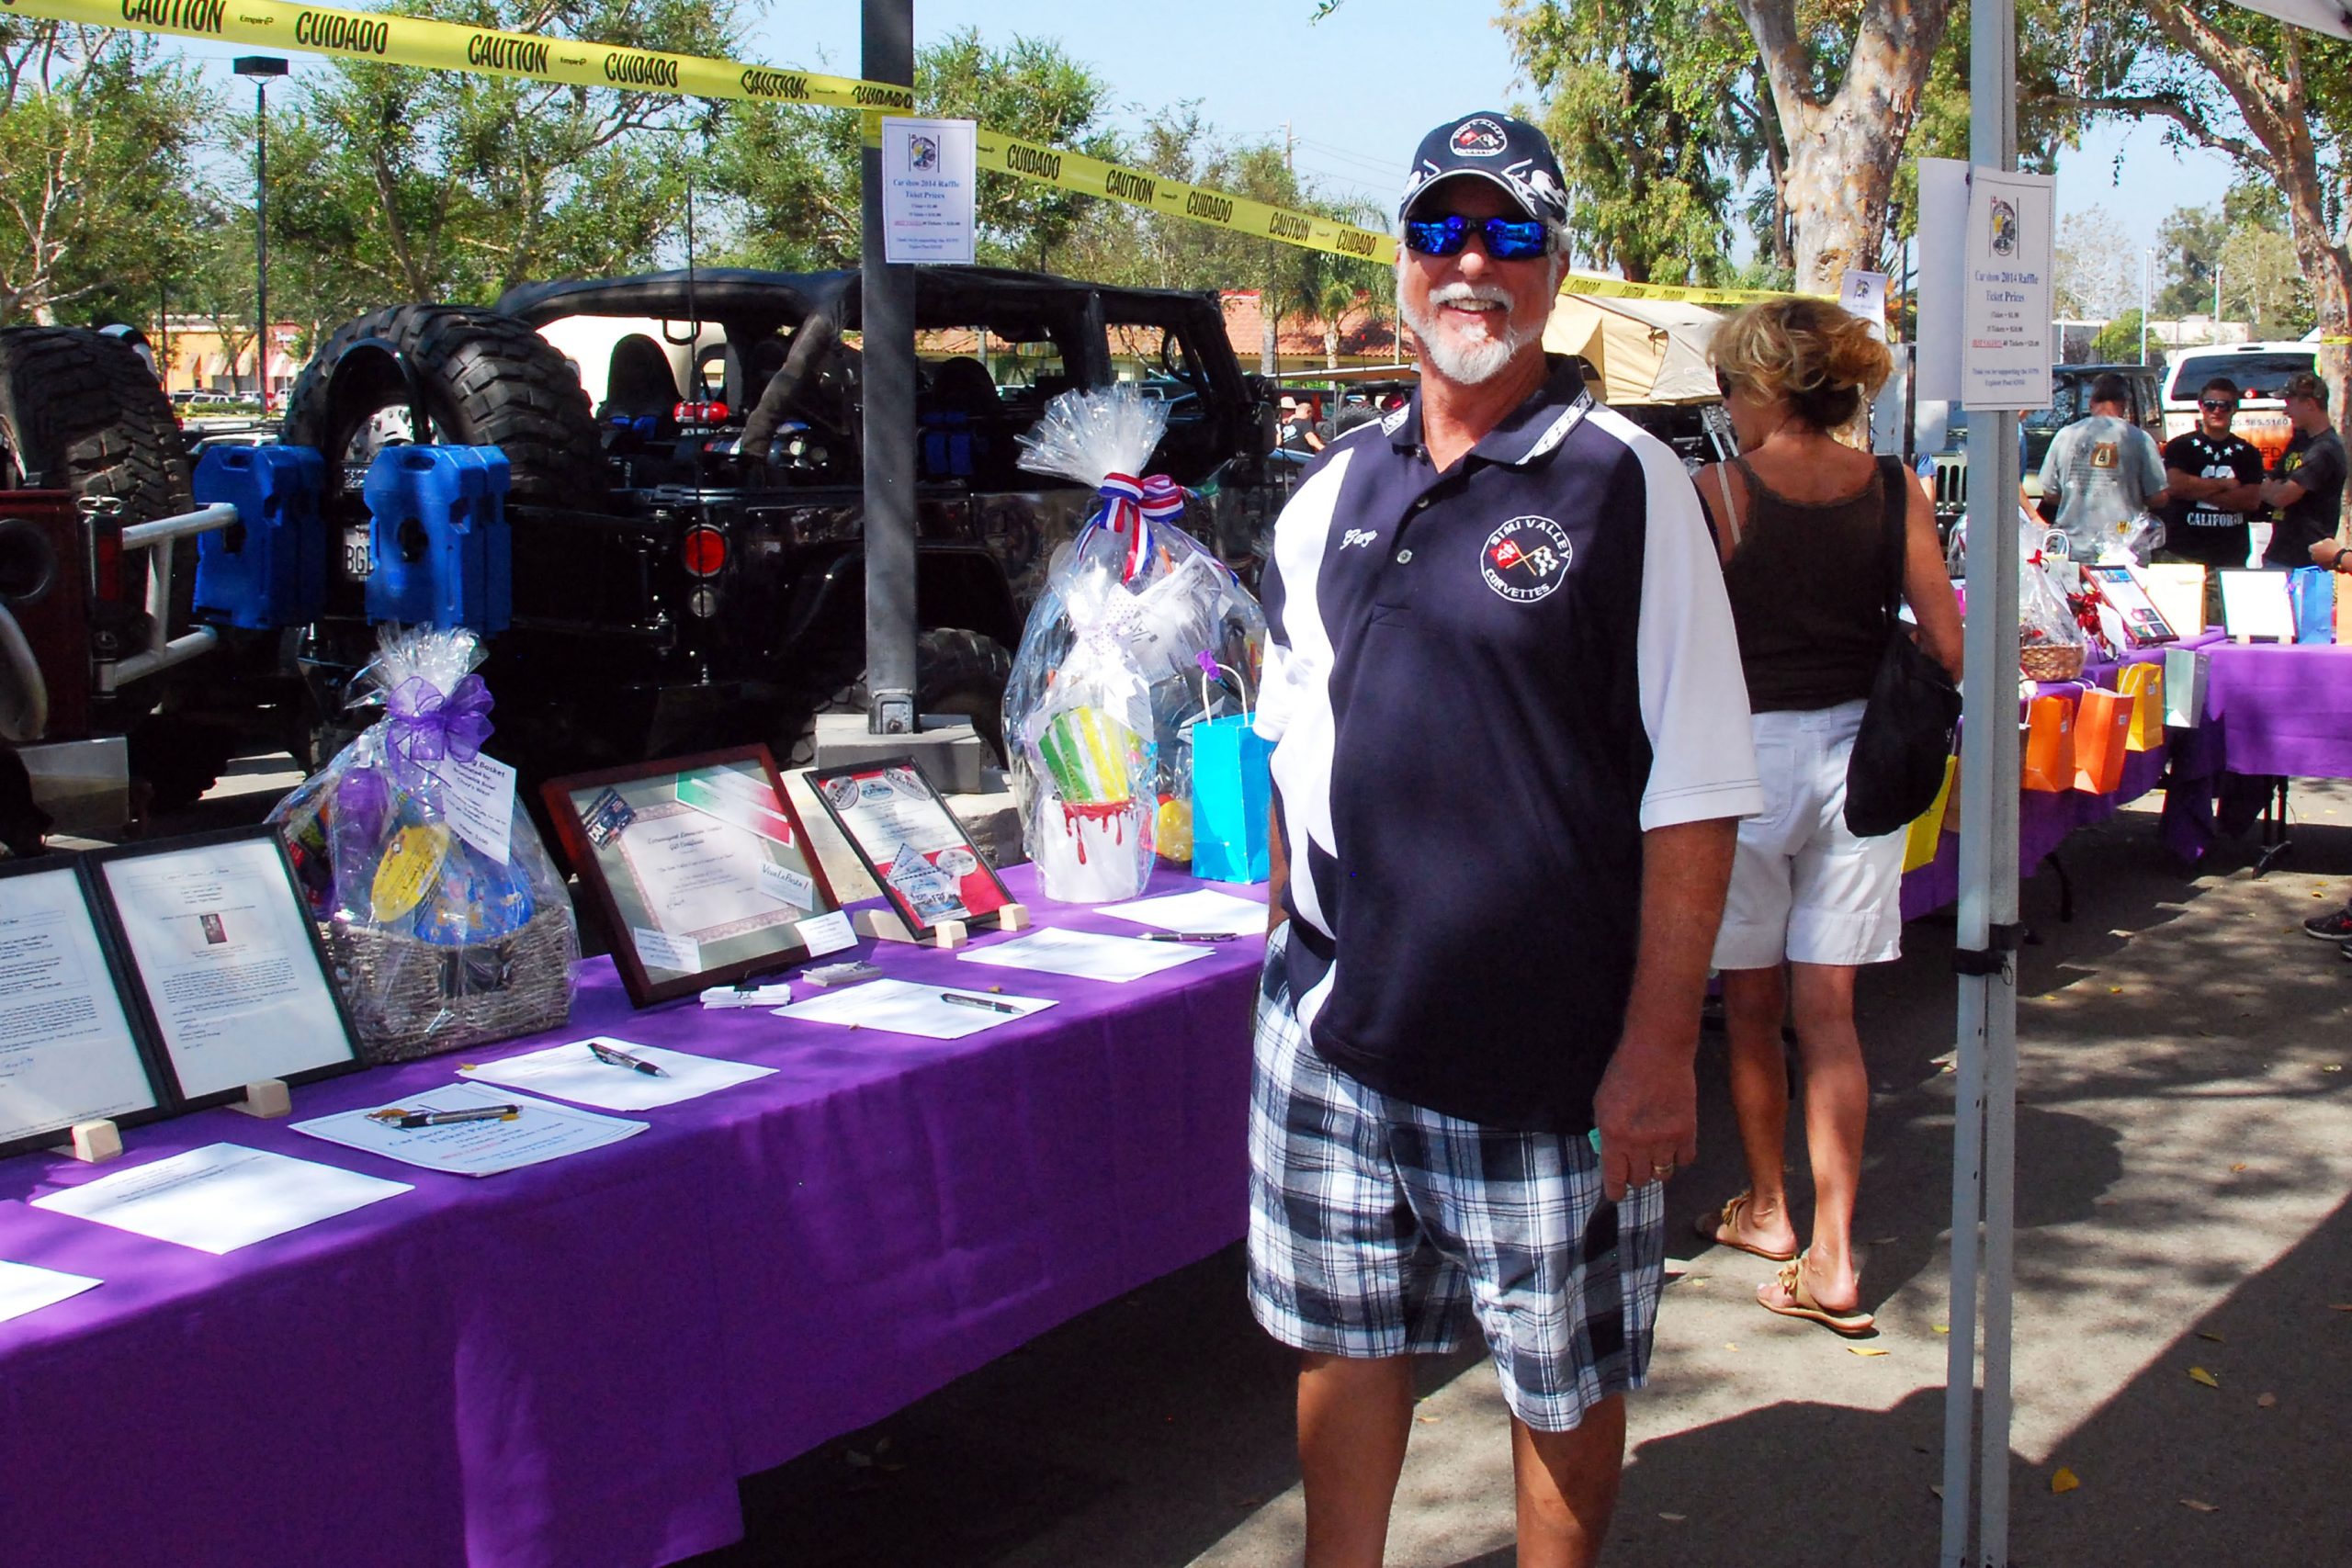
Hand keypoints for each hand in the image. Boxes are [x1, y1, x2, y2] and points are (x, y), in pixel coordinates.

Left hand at [1590, 1038, 1697, 1201]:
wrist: (1658, 1052)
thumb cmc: (1624, 1073)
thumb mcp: (1601, 1103)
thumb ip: (1605, 1133)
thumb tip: (1610, 1157)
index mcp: (1613, 1136)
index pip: (1614, 1180)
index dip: (1615, 1192)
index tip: (1616, 1194)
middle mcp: (1639, 1144)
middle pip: (1639, 1180)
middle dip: (1634, 1176)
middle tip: (1634, 1164)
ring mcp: (1665, 1140)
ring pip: (1662, 1174)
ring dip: (1656, 1167)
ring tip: (1653, 1152)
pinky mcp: (1688, 1132)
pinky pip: (1684, 1161)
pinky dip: (1678, 1158)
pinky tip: (1672, 1146)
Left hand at [2313, 538, 2346, 570]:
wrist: (2339, 558)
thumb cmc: (2333, 547)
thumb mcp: (2328, 540)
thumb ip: (2323, 542)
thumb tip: (2322, 543)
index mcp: (2313, 549)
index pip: (2311, 547)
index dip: (2316, 546)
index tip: (2321, 545)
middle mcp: (2313, 556)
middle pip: (2314, 554)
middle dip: (2318, 552)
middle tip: (2326, 550)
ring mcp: (2317, 563)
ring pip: (2318, 560)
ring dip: (2322, 558)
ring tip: (2330, 555)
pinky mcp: (2322, 567)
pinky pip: (2323, 564)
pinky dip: (2326, 563)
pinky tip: (2332, 560)